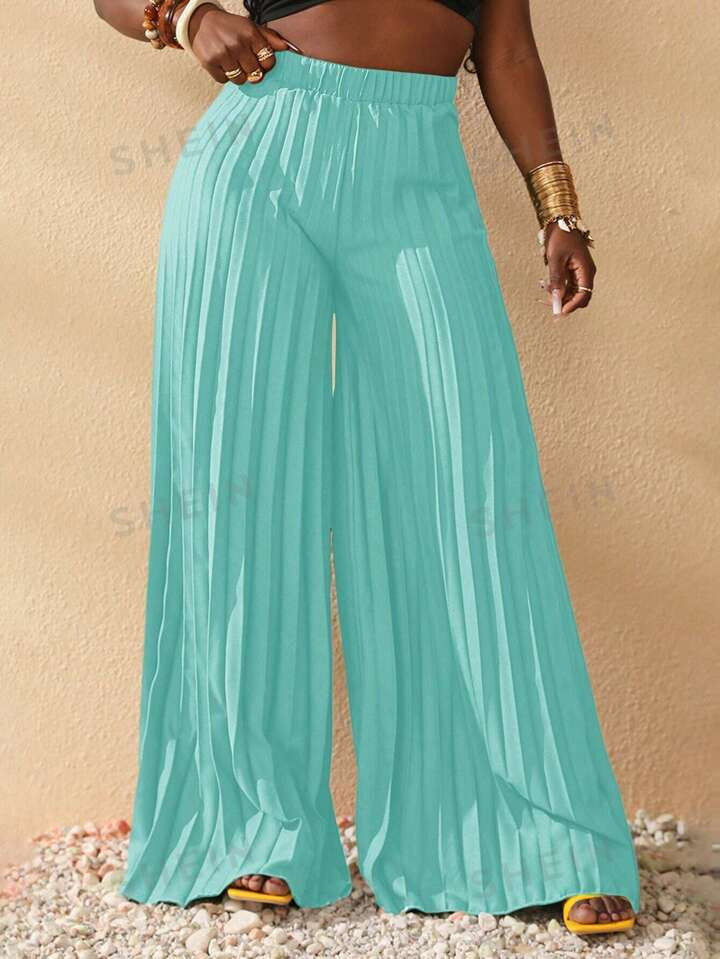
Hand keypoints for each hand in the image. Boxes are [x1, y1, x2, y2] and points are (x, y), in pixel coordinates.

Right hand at [187, 6, 301, 84]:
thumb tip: (288, 48)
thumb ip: (270, 38)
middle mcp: (237, 43)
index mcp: (250, 34)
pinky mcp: (209, 63)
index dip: (265, 65)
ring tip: (233, 62)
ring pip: (240, 80)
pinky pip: (224, 81)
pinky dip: (224, 75)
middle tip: (244, 62)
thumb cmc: (231, 28)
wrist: (201, 22)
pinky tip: (221, 63)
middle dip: (252, 71)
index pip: (268, 62)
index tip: (259, 61)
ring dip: (238, 75)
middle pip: (255, 74)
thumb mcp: (251, 28)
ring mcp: (222, 54)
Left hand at [542, 221, 595, 317]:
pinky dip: (557, 289)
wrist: (561, 222)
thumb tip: (557, 298)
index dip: (571, 306)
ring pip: (571, 294)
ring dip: (558, 296)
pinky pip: (567, 287)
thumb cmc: (561, 237)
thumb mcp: (556, 259)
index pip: (583, 295)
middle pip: (579, 298)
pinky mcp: (573, 272)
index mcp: (586, 270)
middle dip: (564, 303)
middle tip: (547, 302)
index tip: (558, 311)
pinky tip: (545, 284)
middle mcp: (585, 274)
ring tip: (543, 287)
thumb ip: (557, 279)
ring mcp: (580, 274)